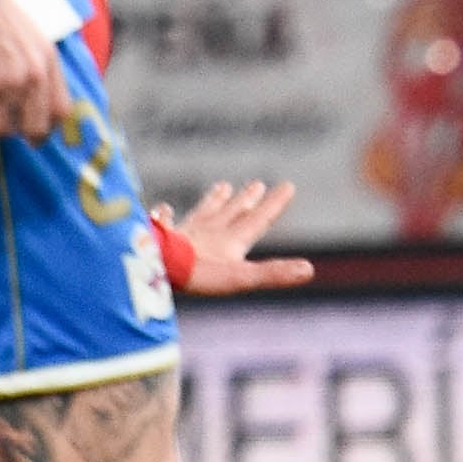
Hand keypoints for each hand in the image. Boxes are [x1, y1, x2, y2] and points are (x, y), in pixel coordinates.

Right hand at [0, 0, 65, 155]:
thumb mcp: (27, 37)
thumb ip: (28, 67)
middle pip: (36, 126)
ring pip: (3, 129)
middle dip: (19, 133)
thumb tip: (10, 96)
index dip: (46, 126)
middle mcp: (35, 75)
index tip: (32, 131)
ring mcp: (9, 82)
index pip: (61, 111)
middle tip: (3, 131)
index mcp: (49, 61)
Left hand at [166, 179, 316, 296]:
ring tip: (222, 186)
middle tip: (257, 183)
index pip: (257, 220)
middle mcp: (209, 232)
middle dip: (246, 199)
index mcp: (231, 241)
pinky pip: (163, 224)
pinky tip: (163, 209)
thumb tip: (308, 269)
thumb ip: (272, 273)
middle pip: (231, 212)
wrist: (153, 263)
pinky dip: (164, 216)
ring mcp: (183, 234)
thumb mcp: (241, 278)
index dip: (274, 205)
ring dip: (213, 201)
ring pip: (203, 213)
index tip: (288, 185)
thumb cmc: (198, 274)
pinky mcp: (159, 239)